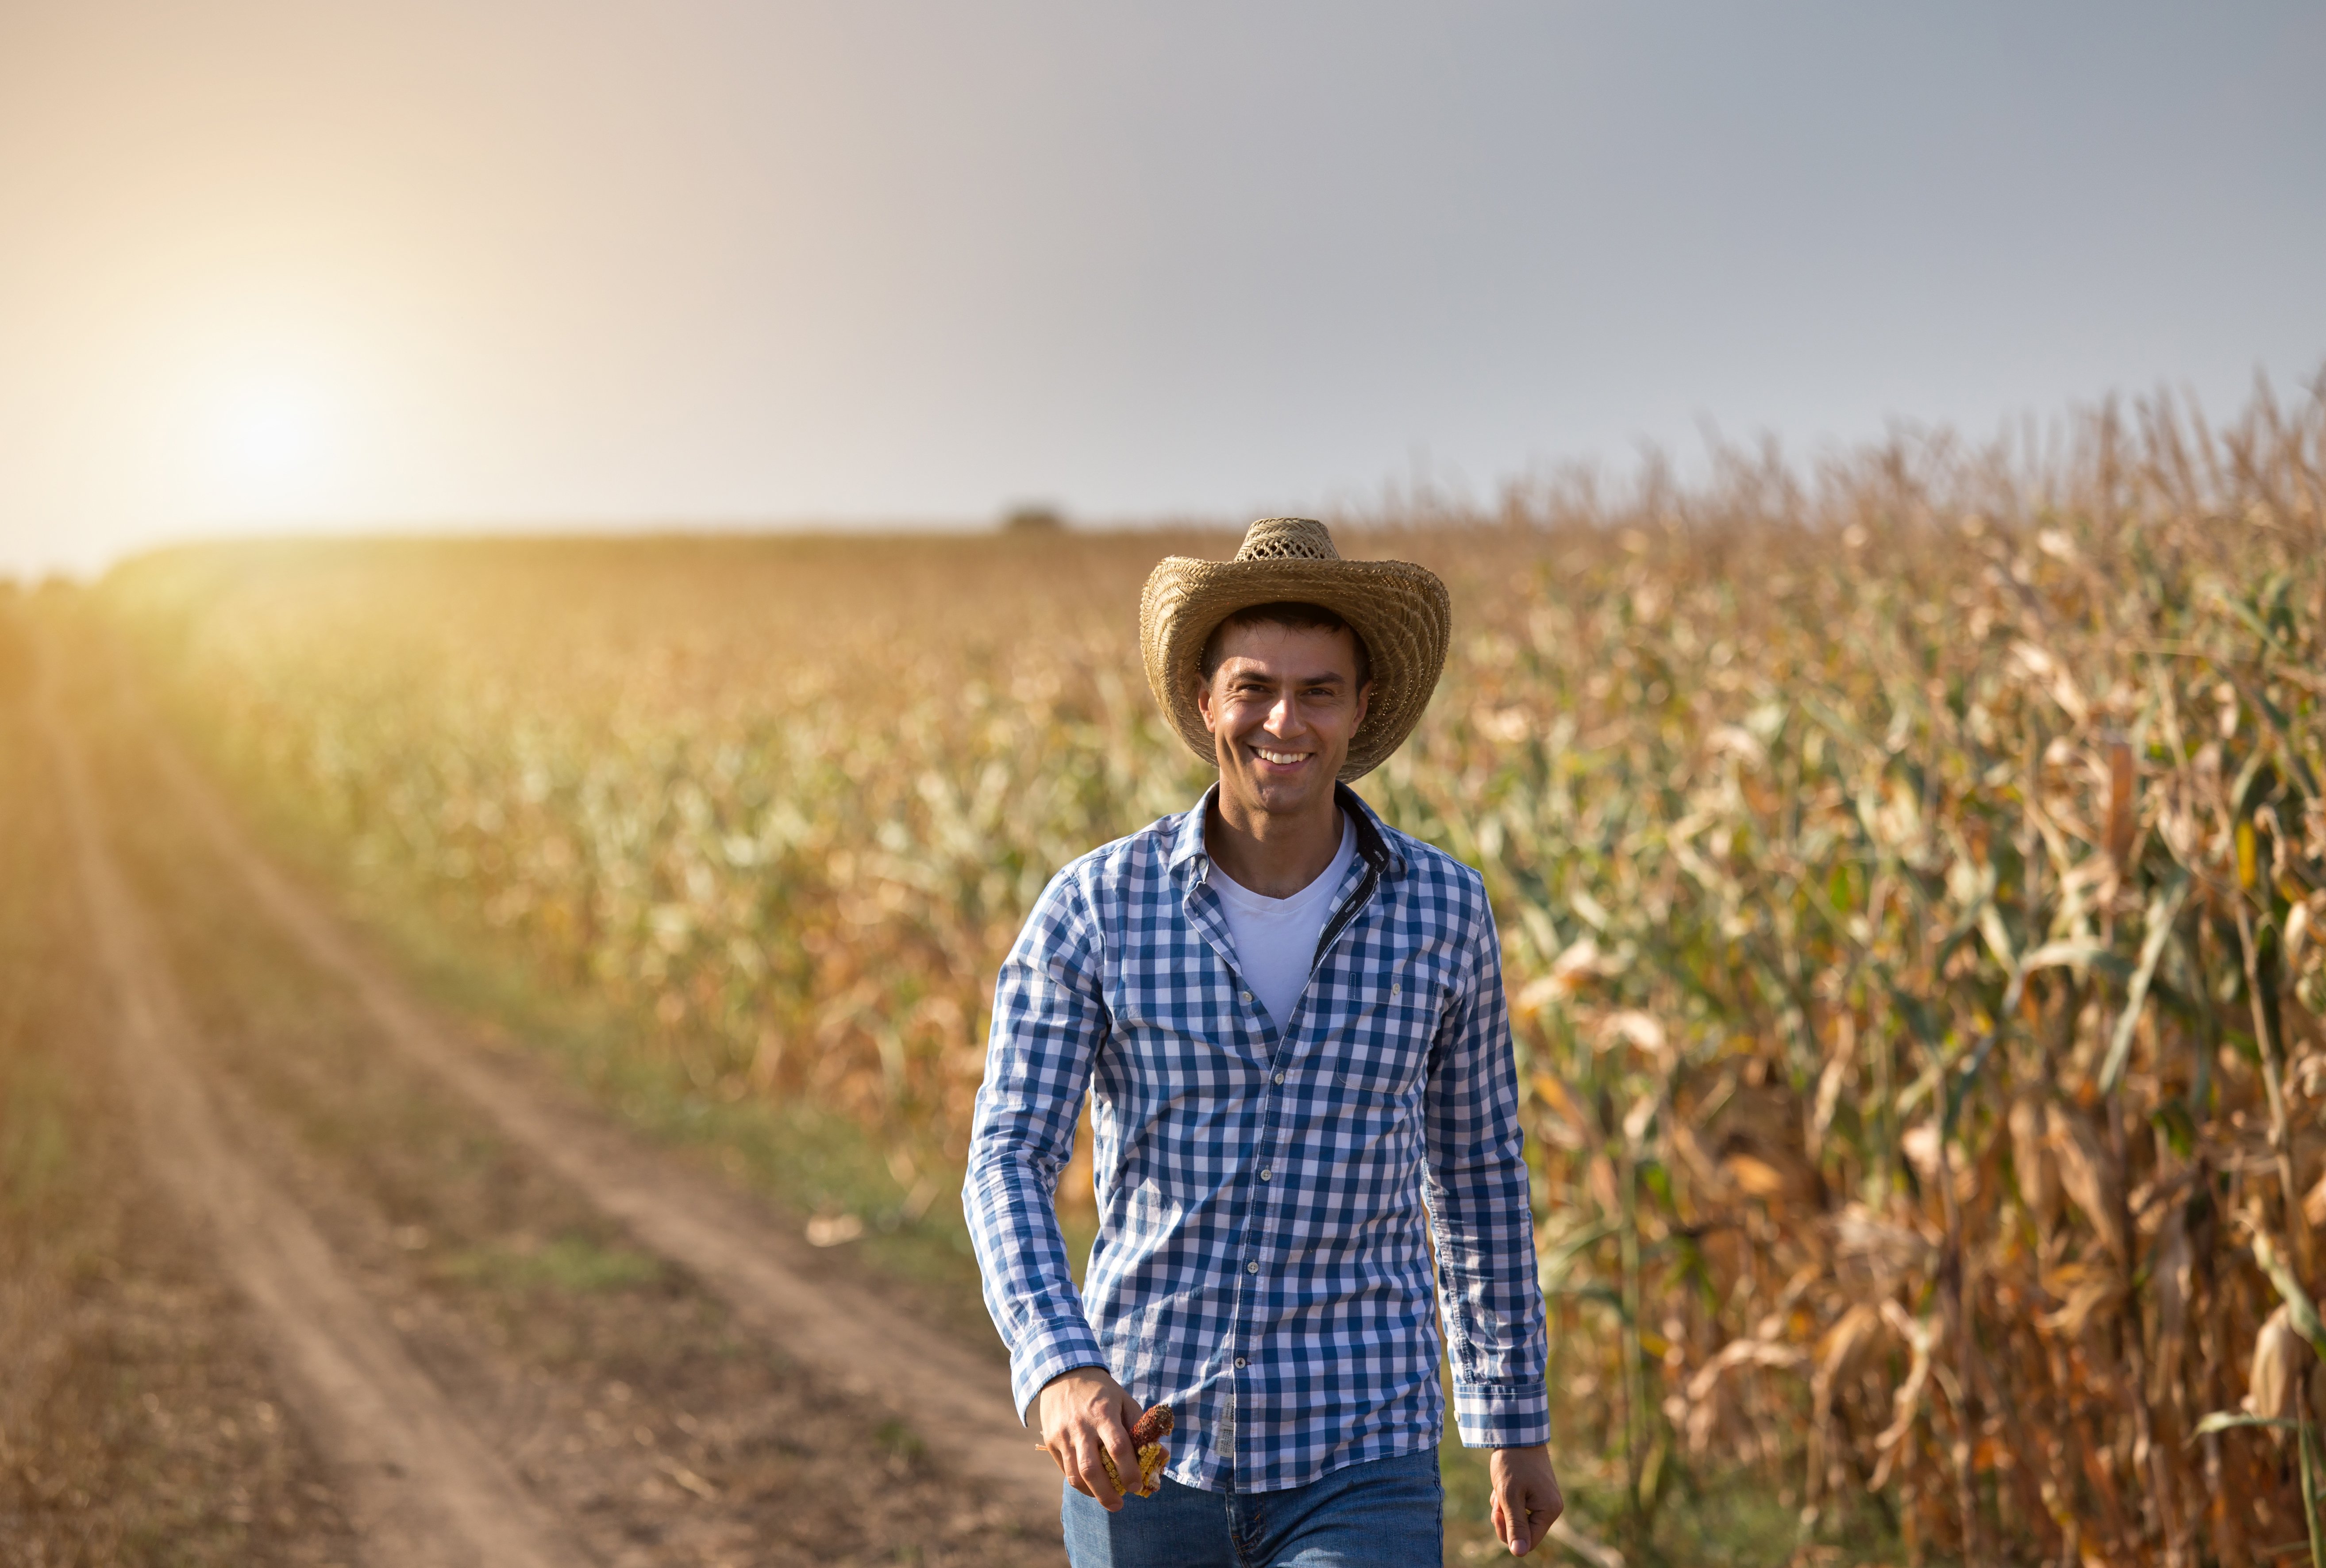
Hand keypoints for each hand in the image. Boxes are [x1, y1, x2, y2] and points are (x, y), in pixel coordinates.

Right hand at [1032, 1366, 1144, 1511]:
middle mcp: (1081, 1426)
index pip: (1118, 1447)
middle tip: (1119, 1505)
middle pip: (1092, 1469)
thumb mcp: (1125, 1401)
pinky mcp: (1051, 1441)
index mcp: (1104, 1413)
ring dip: (1092, 1492)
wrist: (1064, 1374)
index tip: (1137, 1486)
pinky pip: (1065, 1469)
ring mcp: (1063, 1435)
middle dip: (1106, 1493)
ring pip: (1075, 1474)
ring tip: (1106, 1498)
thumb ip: (1141, 1430)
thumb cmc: (1102, 1392)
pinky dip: (1079, 1482)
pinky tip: (1091, 1485)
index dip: (1129, 1471)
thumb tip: (1160, 1457)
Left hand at [1489, 1444, 1563, 1555]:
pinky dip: (1506, 1499)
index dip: (1508, 1531)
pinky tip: (1502, 1484)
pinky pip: (1517, 1507)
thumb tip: (1519, 1553)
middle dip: (1504, 1517)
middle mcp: (1551, 1508)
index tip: (1498, 1511)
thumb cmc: (1512, 1463)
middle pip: (1522, 1532)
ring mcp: (1543, 1500)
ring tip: (1500, 1487)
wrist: (1515, 1433)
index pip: (1528, 1541)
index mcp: (1549, 1511)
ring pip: (1516, 1519)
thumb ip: (1515, 1526)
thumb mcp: (1509, 1496)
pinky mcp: (1535, 1493)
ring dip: (1503, 1506)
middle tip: (1497, 1498)